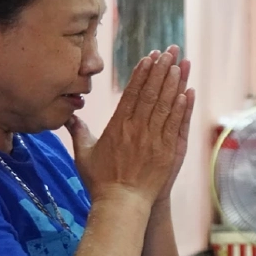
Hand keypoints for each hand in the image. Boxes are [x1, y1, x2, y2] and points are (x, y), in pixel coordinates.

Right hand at [66, 46, 194, 206]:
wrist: (121, 205)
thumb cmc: (100, 182)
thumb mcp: (83, 154)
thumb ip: (78, 132)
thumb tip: (69, 117)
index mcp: (117, 126)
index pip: (132, 93)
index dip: (142, 73)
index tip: (150, 57)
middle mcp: (137, 128)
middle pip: (151, 93)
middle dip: (161, 69)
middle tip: (169, 50)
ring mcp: (154, 139)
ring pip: (165, 105)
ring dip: (173, 82)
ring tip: (180, 63)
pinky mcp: (168, 151)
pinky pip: (175, 125)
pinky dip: (181, 108)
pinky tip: (186, 92)